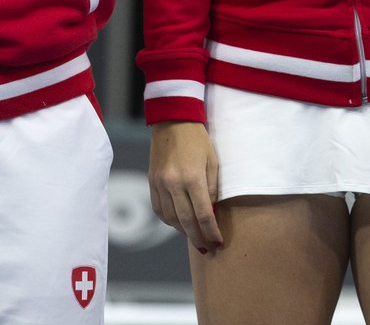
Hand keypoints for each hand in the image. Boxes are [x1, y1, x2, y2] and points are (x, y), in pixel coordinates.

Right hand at [148, 120, 223, 252]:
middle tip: (208, 249)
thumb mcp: (213, 161)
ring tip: (195, 237)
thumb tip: (212, 214)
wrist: (173, 120)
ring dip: (183, 231)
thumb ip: (212, 189)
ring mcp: (159, 184)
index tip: (218, 243)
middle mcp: (173, 184)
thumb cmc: (199, 139)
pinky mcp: (151, 182)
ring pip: (170, 218)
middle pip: (186, 221)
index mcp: (192, 178)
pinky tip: (178, 223)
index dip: (211, 232)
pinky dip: (169, 220)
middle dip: (198, 238)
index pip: (204, 214)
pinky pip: (159, 209)